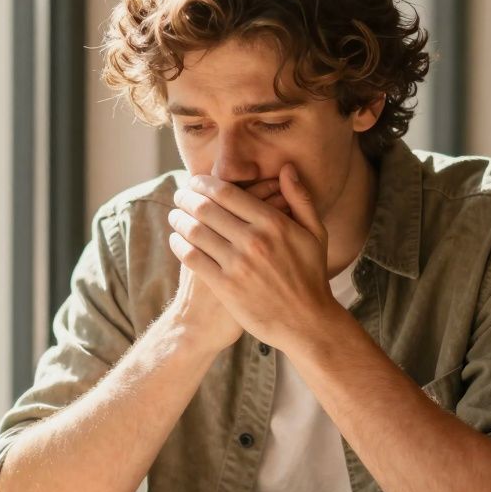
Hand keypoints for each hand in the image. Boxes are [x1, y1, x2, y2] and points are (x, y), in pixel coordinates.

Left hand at [167, 164, 341, 351]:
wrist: (306, 323)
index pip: (226, 193)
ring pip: (195, 231)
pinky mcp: (226, 287)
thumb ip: (300, 198)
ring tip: (175, 216)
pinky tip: (177, 240)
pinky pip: (193, 258)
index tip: (195, 182)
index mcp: (273, 223)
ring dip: (179, 219)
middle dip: (186, 198)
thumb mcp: (315, 234)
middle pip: (206, 208)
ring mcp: (238, 265)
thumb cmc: (311, 275)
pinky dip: (179, 245)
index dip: (204, 183)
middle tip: (180, 196)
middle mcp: (254, 241)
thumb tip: (286, 168)